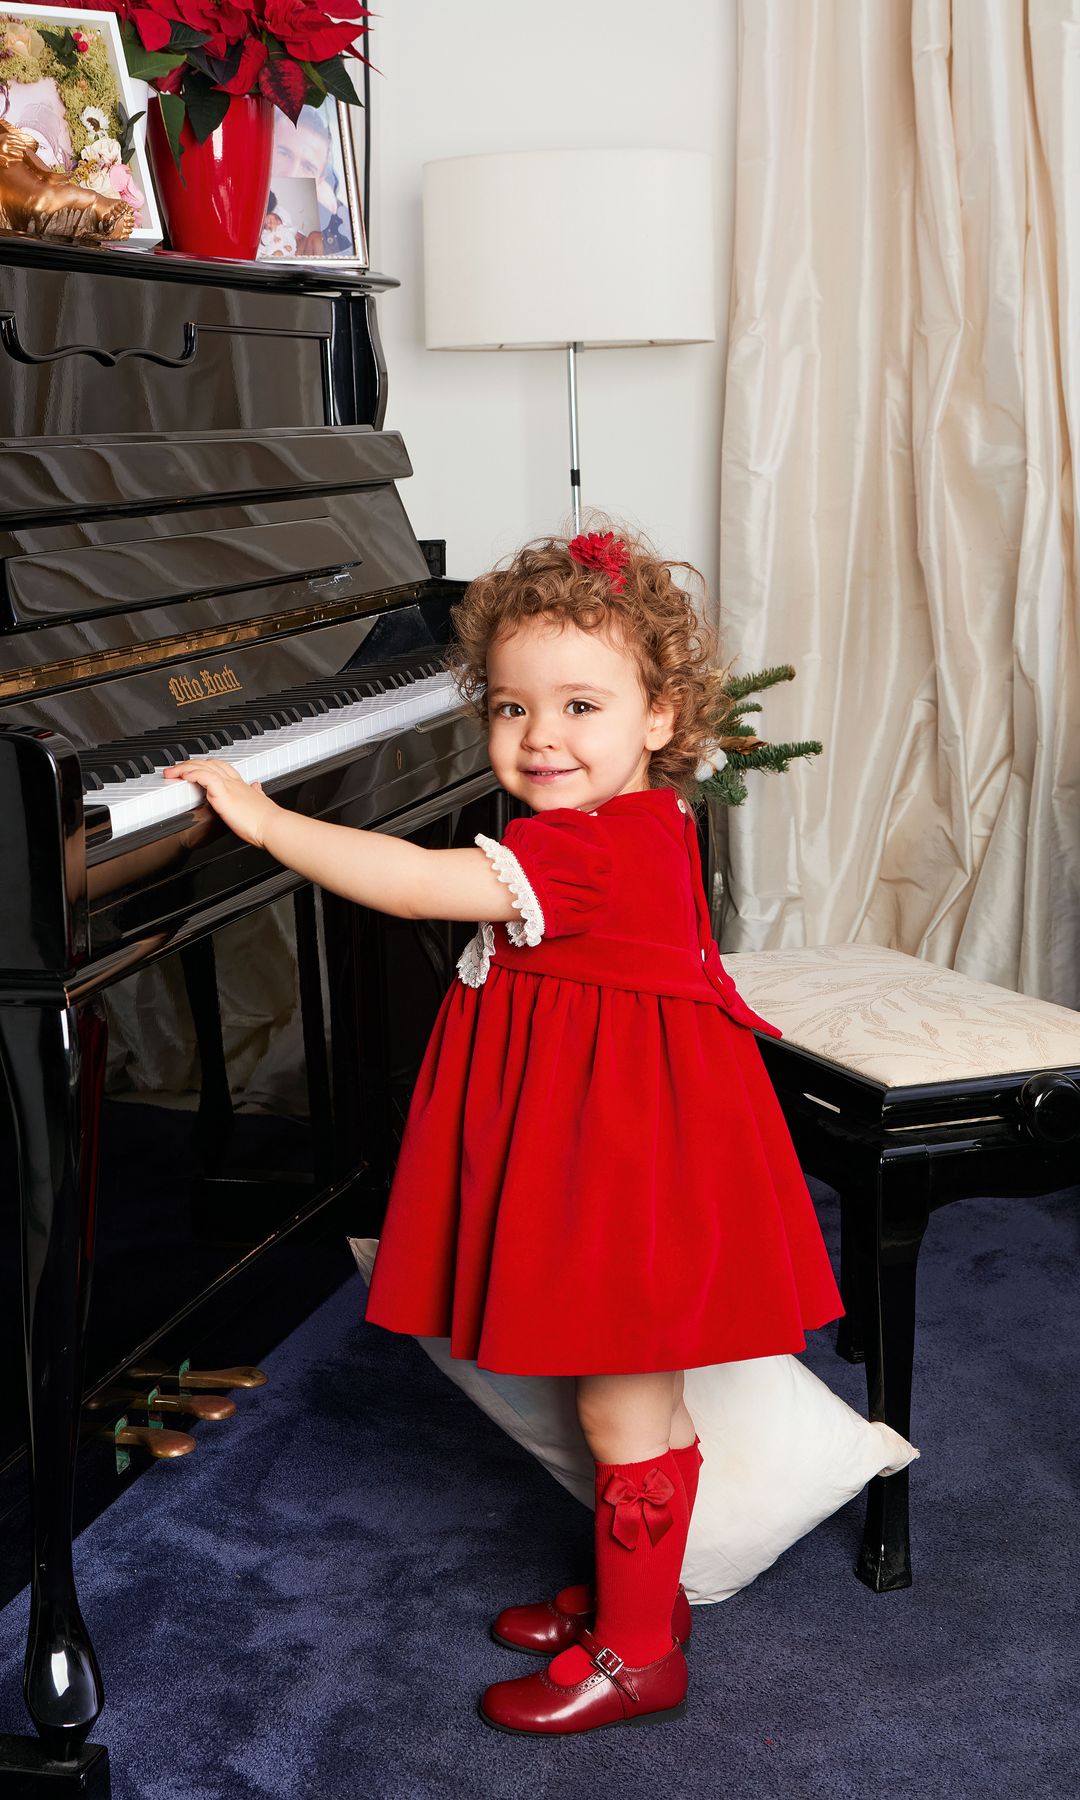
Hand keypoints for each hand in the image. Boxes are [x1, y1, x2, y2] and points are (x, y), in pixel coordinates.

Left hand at [164, 759, 278, 848]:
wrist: (273, 826)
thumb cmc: (267, 821)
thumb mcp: (260, 802)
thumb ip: (256, 793)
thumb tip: (256, 787)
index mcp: (240, 785)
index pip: (221, 767)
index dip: (206, 765)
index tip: (193, 768)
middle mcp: (234, 782)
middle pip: (208, 763)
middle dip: (190, 764)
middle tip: (175, 769)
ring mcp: (228, 786)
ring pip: (203, 767)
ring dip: (185, 768)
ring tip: (172, 772)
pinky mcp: (224, 794)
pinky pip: (204, 777)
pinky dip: (193, 774)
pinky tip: (184, 776)